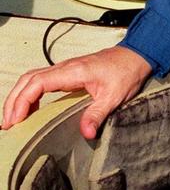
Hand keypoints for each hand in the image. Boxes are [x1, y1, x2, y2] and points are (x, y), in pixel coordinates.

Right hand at [1, 46, 152, 139]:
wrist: (136, 55)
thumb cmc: (126, 72)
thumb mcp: (115, 96)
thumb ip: (98, 113)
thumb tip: (86, 133)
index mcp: (72, 72)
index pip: (37, 82)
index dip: (22, 100)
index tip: (15, 120)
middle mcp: (64, 68)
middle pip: (28, 79)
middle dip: (13, 100)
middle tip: (7, 124)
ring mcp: (65, 69)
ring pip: (32, 78)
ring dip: (19, 96)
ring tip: (12, 119)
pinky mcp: (68, 73)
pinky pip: (41, 80)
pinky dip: (29, 93)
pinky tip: (29, 109)